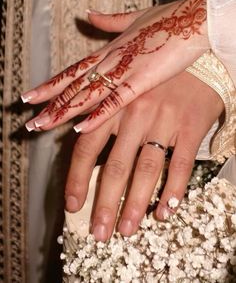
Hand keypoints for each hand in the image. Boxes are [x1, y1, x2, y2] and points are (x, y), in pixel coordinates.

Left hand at [23, 0, 208, 132]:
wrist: (194, 18)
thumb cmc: (169, 19)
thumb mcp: (135, 18)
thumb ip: (109, 20)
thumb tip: (88, 13)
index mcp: (109, 49)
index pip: (74, 70)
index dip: (52, 85)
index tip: (31, 95)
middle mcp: (110, 60)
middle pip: (74, 85)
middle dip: (50, 104)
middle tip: (28, 119)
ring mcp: (124, 70)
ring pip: (87, 94)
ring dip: (63, 112)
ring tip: (41, 126)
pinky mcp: (142, 80)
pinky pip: (115, 100)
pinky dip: (97, 114)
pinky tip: (80, 126)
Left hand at [65, 71, 223, 240]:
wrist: (199, 57)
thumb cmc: (155, 73)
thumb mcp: (122, 82)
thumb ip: (99, 105)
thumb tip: (76, 134)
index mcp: (114, 103)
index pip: (87, 146)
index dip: (77, 178)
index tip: (73, 205)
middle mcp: (136, 113)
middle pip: (115, 166)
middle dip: (105, 203)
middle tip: (99, 232)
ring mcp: (165, 120)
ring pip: (147, 169)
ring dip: (136, 204)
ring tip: (126, 229)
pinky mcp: (191, 127)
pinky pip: (182, 165)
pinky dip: (173, 191)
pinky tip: (165, 212)